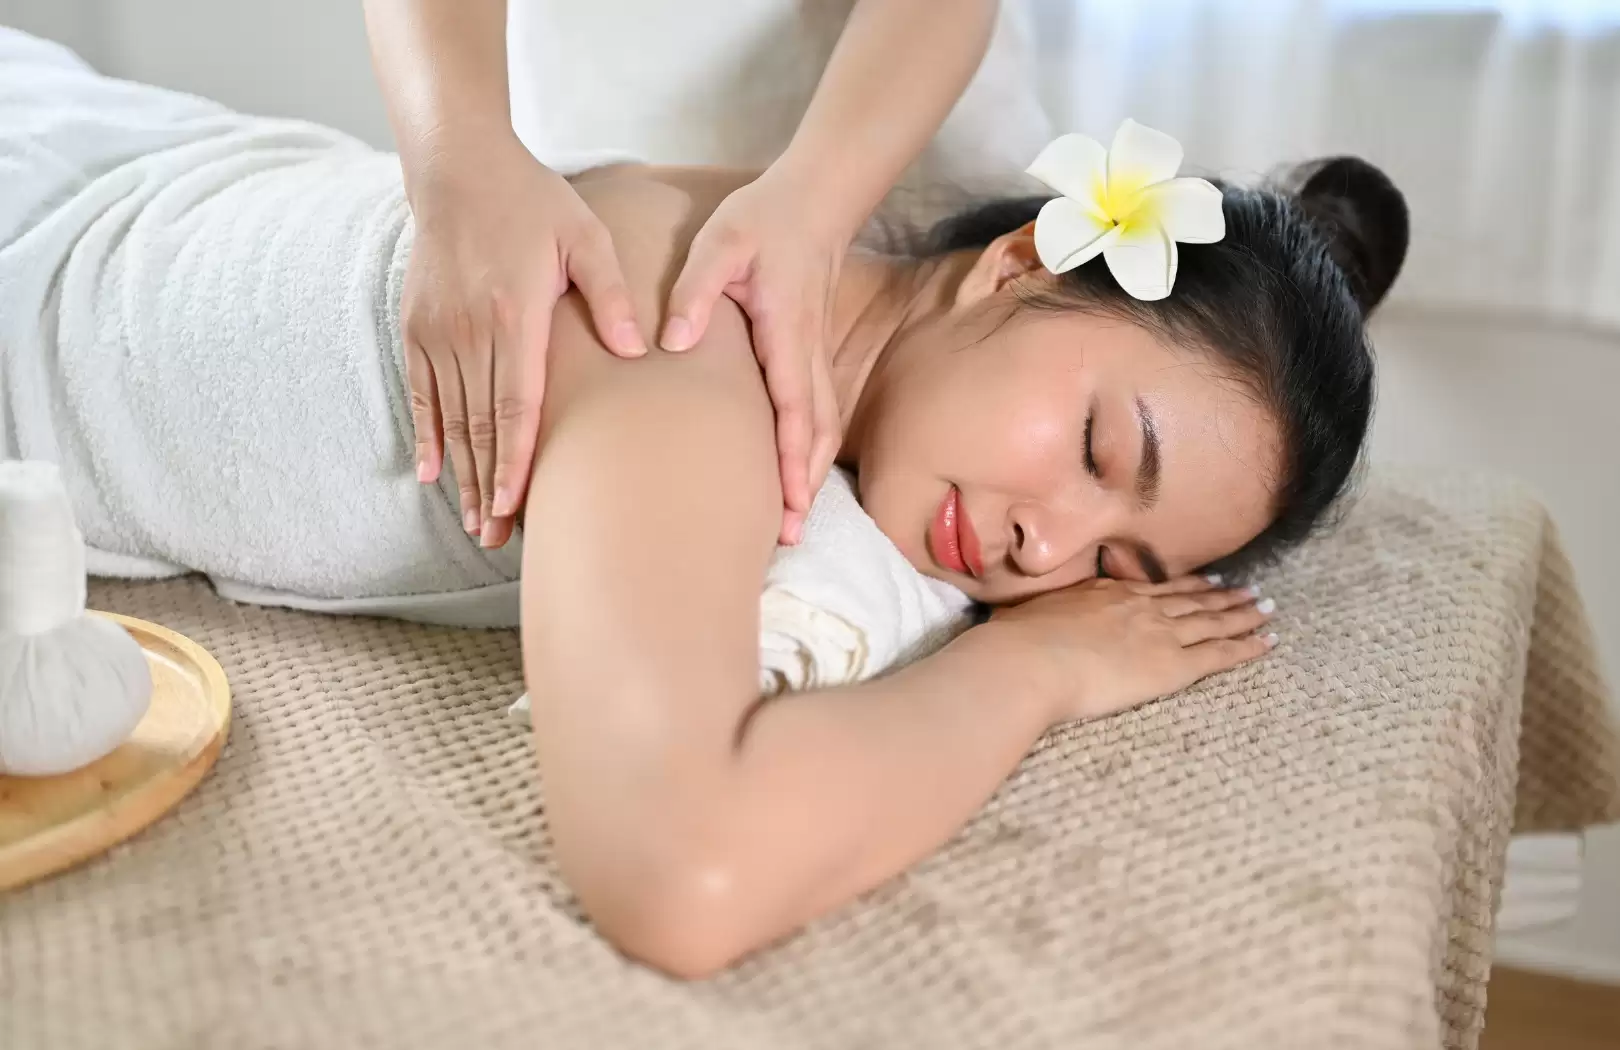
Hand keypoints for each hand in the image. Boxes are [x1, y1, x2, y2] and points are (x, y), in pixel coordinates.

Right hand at [403, 133, 645, 548]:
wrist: (459, 169)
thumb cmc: (533, 202)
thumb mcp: (585, 235)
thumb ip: (612, 292)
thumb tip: (639, 349)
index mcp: (516, 315)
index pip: (516, 403)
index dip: (516, 459)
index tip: (517, 505)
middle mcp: (470, 330)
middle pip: (482, 425)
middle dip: (490, 486)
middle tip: (499, 537)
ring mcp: (438, 331)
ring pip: (451, 419)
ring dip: (463, 474)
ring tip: (476, 522)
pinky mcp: (416, 327)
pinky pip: (420, 393)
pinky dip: (426, 435)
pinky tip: (432, 474)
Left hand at [660, 168, 847, 545]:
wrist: (815, 199)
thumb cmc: (764, 219)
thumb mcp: (721, 242)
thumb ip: (695, 290)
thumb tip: (672, 341)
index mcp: (786, 331)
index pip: (794, 406)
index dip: (793, 458)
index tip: (790, 501)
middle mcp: (807, 352)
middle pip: (816, 430)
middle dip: (805, 484)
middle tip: (789, 534)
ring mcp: (813, 355)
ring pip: (821, 425)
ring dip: (810, 473)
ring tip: (792, 520)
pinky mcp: (809, 354)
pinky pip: (816, 411)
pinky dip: (809, 449)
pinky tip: (794, 475)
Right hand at [985, 576, 1275, 724]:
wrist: (1030, 661)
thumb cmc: (1015, 643)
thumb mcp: (1023, 616)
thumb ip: (1036, 617)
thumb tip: (1015, 620)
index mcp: (1105, 593)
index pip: (1154, 589)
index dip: (1183, 586)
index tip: (1204, 582)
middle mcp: (1139, 606)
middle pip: (1191, 600)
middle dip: (1222, 595)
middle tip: (1249, 590)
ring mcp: (1159, 632)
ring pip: (1213, 620)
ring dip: (1243, 614)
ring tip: (1266, 608)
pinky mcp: (1173, 663)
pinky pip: (1221, 653)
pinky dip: (1247, 646)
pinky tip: (1268, 641)